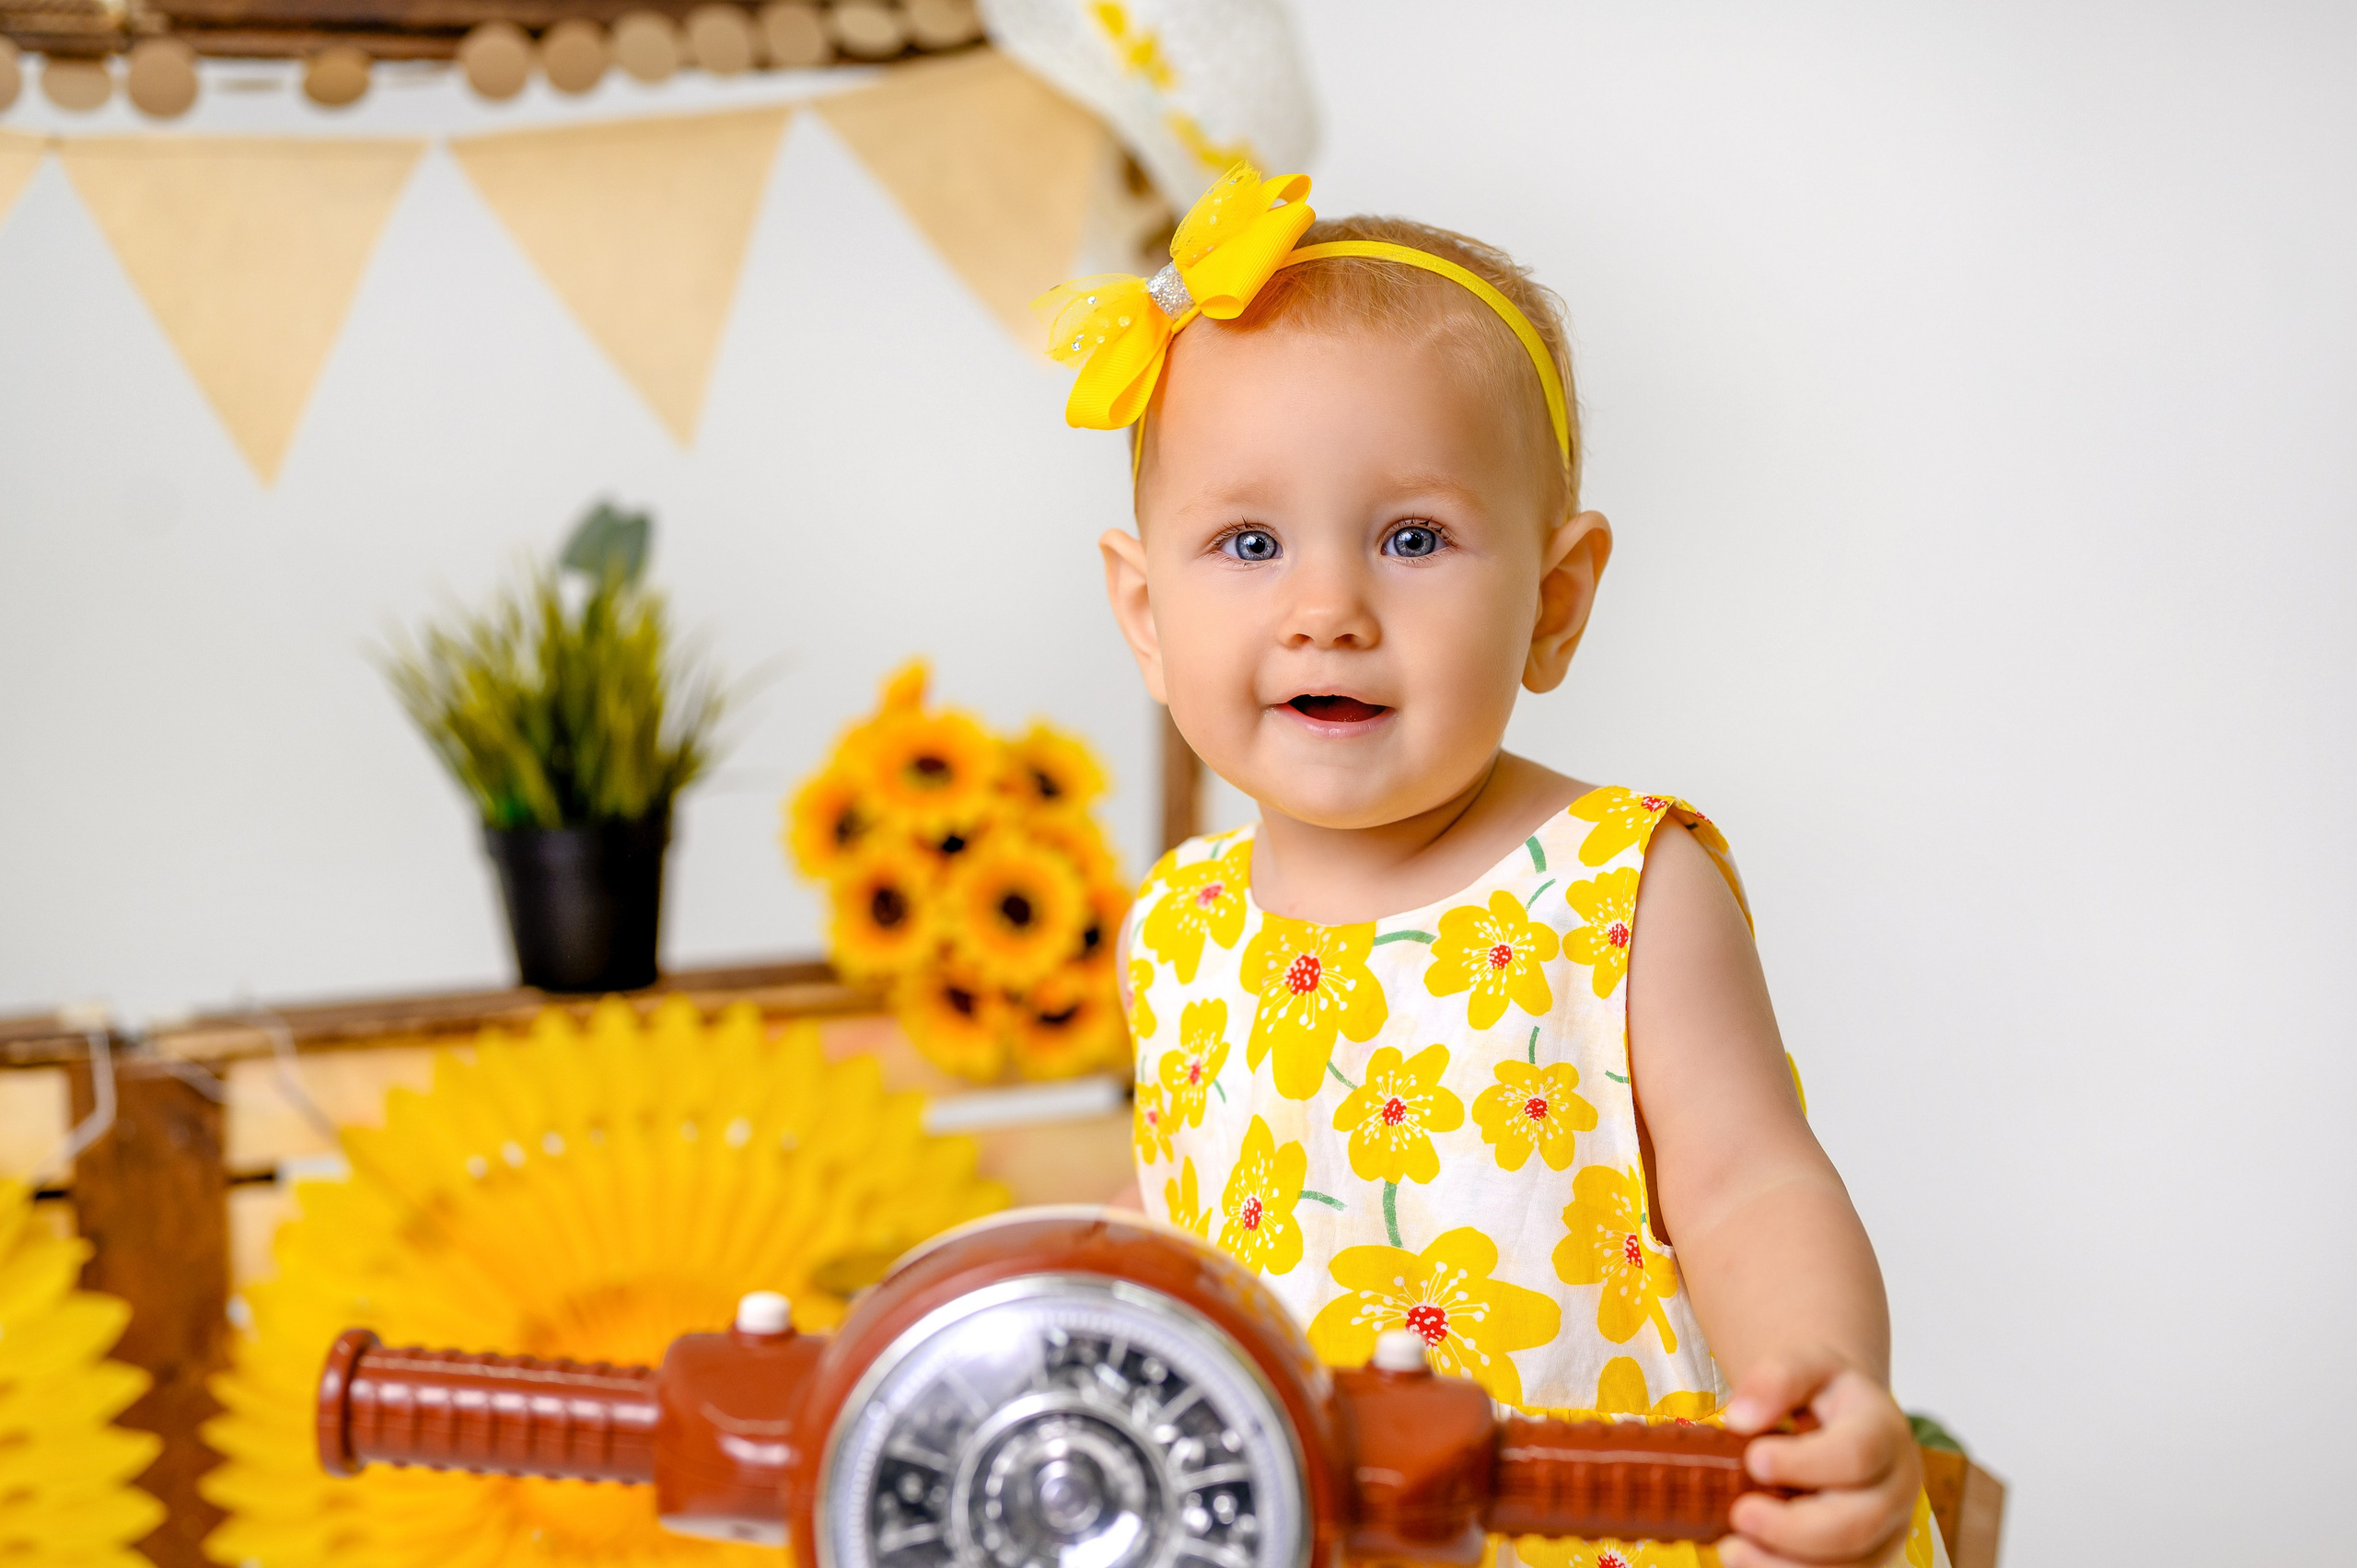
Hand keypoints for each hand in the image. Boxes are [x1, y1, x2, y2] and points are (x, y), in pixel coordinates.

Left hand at [1714, 1350, 1920, 1567]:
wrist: (1840, 1415)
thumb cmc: (1820, 1392)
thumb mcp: (1801, 1363)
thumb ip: (1775, 1379)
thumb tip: (1740, 1418)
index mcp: (1883, 1430)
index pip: (1857, 1454)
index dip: (1806, 1464)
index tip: (1754, 1459)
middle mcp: (1897, 1485)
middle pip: (1858, 1523)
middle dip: (1793, 1529)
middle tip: (1739, 1516)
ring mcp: (1889, 1527)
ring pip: (1853, 1566)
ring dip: (1788, 1567)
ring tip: (1731, 1550)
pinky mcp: (1871, 1556)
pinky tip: (1750, 1563)